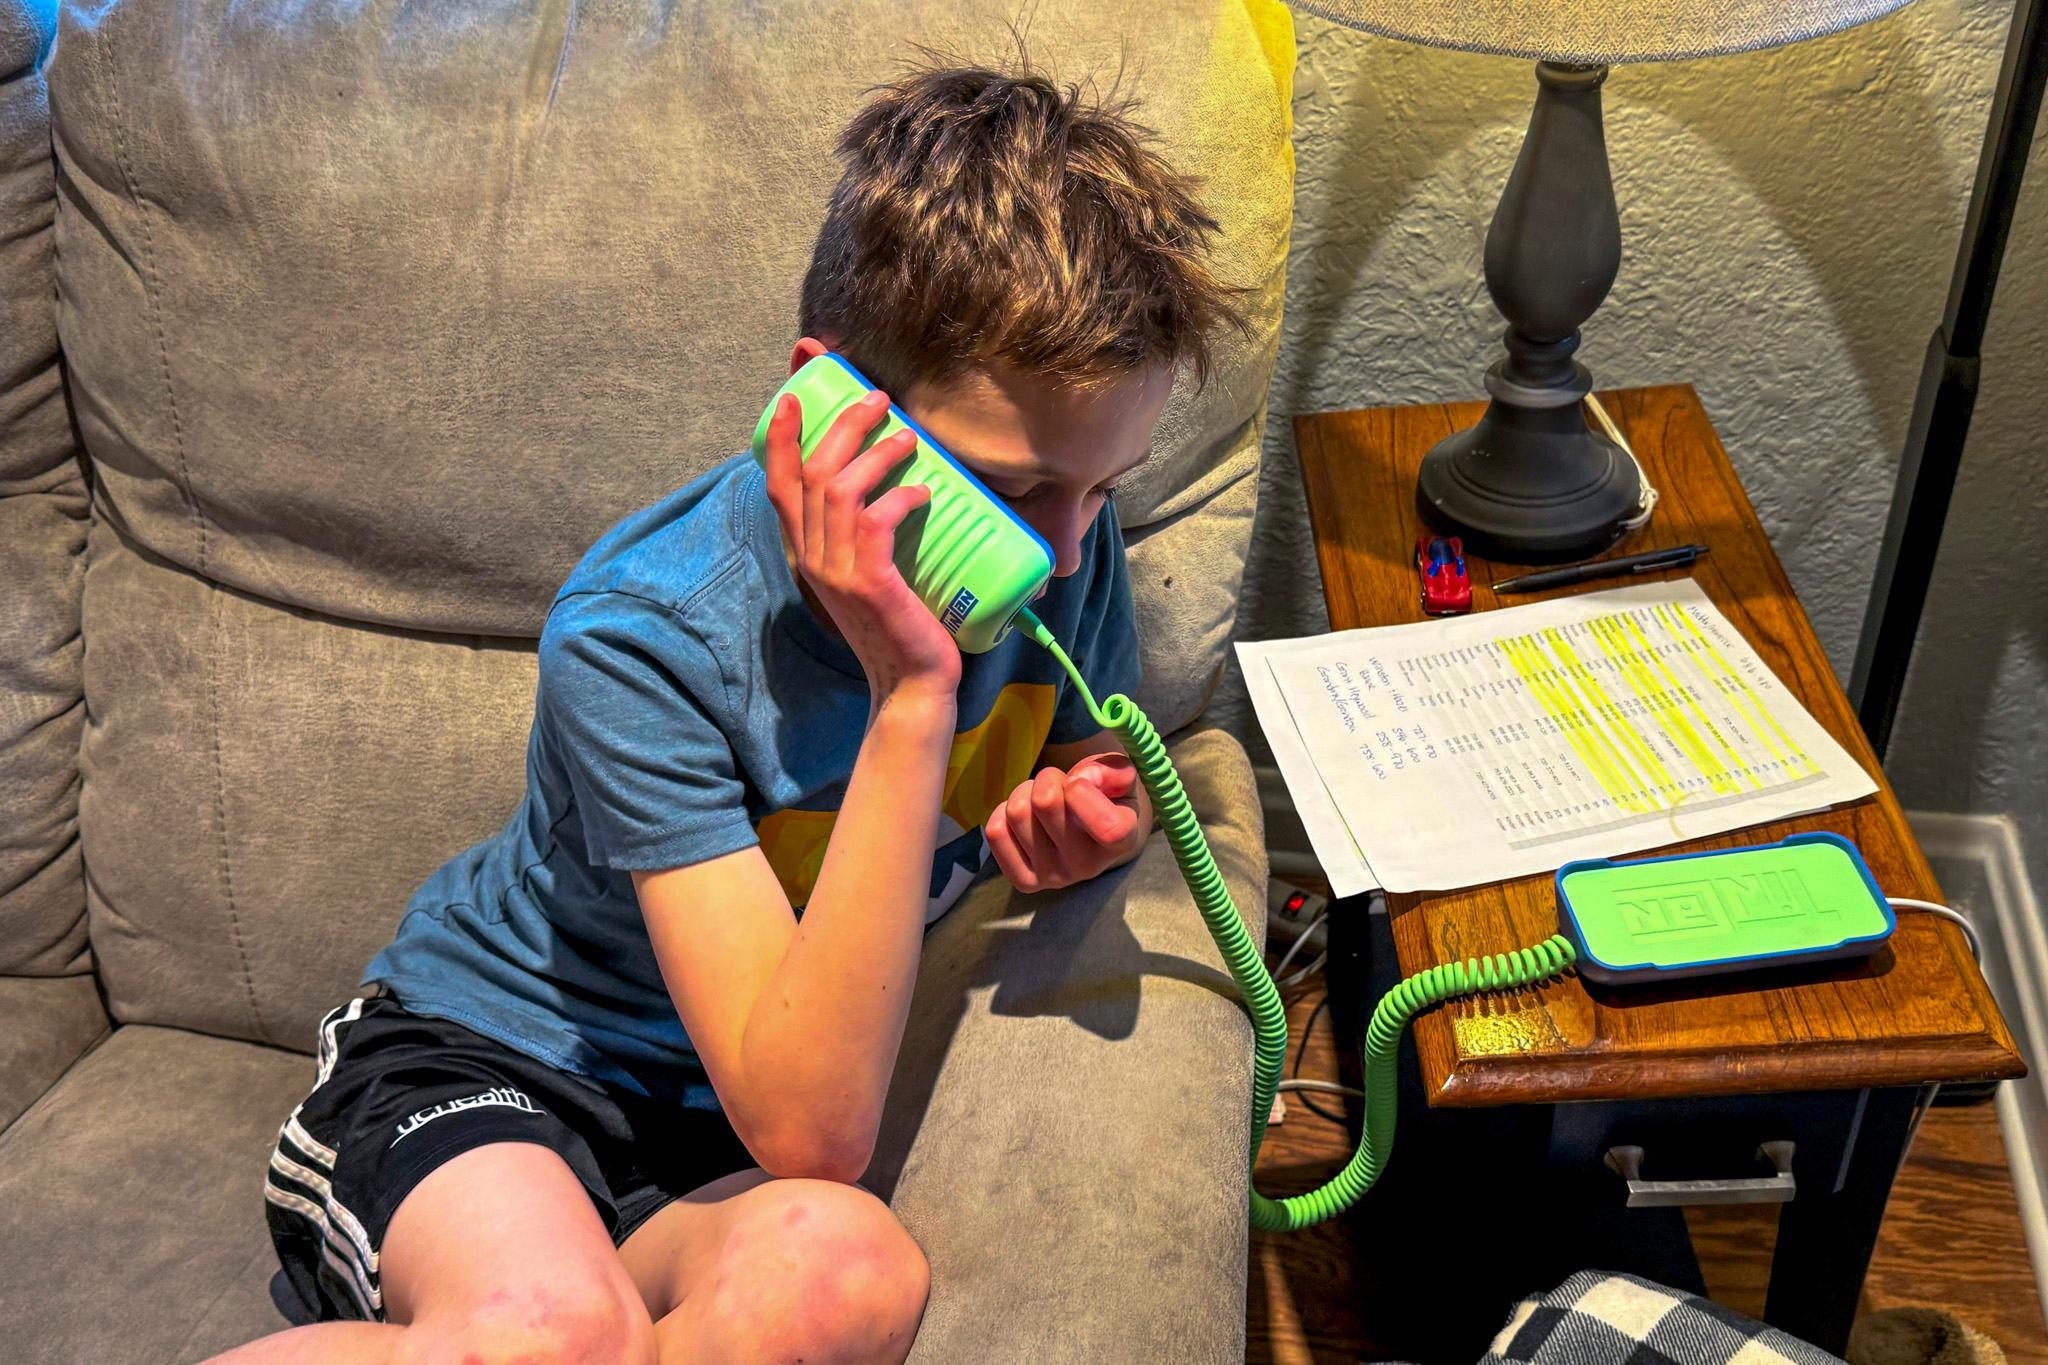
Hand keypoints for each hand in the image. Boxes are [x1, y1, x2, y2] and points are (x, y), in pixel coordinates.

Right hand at [762, 388, 961, 704]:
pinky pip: (876, 521)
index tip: (793, 396)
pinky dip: (900, 497)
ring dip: (876, 453)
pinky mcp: (869, 583)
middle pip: (812, 473)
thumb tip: (889, 486)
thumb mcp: (866, 573)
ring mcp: (837, 571)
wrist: (910, 683)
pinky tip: (924, 491)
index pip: (778, 484)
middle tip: (879, 399)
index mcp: (805, 552)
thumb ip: (861, 536)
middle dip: (842, 425)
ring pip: (841, 490)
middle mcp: (811, 558)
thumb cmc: (897, 624)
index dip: (782, 438)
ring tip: (909, 437)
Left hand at [984, 754, 1146, 892]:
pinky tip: (1025, 816)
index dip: (1082, 789)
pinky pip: (995, 832)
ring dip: (1025, 792)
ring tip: (1042, 798)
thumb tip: (1085, 778)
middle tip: (1058, 783)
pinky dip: (1003, 811)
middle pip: (1045, 802)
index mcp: (1121, 843)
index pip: (1105, 826)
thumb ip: (1112, 770)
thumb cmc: (1107, 797)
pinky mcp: (1025, 880)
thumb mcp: (1120, 777)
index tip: (1080, 779)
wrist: (1092, 832)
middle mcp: (1088, 866)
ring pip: (1016, 812)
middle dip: (1048, 777)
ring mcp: (1054, 877)